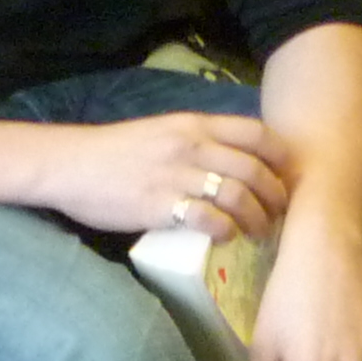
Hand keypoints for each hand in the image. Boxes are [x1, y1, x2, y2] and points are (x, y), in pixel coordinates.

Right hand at [40, 108, 293, 241]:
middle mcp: (190, 145)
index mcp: (194, 124)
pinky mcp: (159, 205)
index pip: (256, 133)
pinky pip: (206, 218)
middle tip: (280, 215)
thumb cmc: (117, 152)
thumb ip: (198, 143)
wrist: (71, 165)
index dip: (282, 157)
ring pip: (237, 194)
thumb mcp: (164, 133)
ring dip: (257, 218)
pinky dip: (224, 229)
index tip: (290, 178)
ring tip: (259, 232)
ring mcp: (175, 175)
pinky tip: (226, 236)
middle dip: (276, 196)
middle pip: (254, 169)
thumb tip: (236, 166)